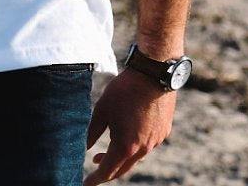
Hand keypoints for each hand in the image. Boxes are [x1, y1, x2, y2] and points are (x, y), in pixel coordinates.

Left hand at [83, 68, 175, 183]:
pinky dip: (134, 146)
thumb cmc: (124, 90)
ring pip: (135, 157)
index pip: (108, 171)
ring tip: (107, 149)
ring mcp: (156, 141)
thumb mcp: (102, 109)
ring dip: (121, 157)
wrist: (154, 73)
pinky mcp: (163, 132)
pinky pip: (146, 145)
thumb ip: (91, 131)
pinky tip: (127, 135)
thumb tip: (83, 147)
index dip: (95, 178)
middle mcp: (143, 149)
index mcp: (126, 146)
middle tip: (94, 166)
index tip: (85, 183)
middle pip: (123, 169)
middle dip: (107, 171)